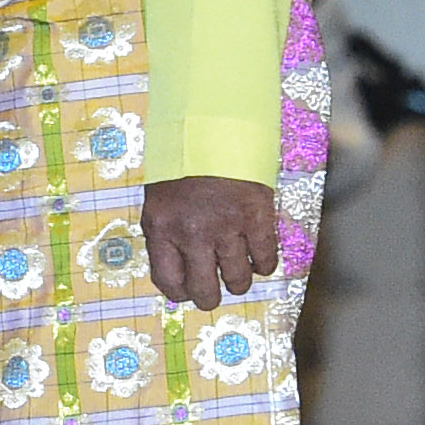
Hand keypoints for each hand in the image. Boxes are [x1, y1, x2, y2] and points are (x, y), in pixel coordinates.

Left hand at [141, 175, 286, 309]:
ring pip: (238, 280)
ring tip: (238, 272)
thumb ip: (166, 233)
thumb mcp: (159, 199)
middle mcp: (192, 234)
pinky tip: (259, 259)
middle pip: (205, 291)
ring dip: (238, 281)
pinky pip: (266, 259)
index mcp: (161, 228)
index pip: (168, 282)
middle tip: (215, 290)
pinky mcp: (256, 218)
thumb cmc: (183, 163)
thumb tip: (178, 270)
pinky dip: (264, 264)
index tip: (188, 290)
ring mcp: (226, 228)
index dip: (181, 293)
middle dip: (210, 297)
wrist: (214, 127)